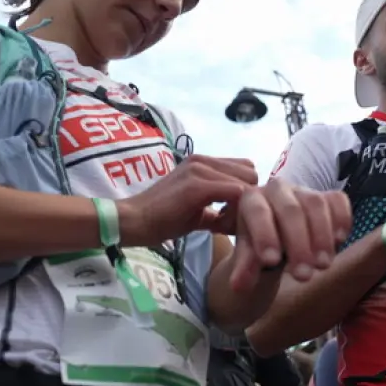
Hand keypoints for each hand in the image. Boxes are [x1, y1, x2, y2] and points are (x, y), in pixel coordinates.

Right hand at [117, 154, 257, 246]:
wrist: (135, 221)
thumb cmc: (163, 218)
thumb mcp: (197, 209)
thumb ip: (219, 208)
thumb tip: (241, 218)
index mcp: (203, 162)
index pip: (244, 168)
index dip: (245, 192)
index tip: (232, 214)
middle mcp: (203, 159)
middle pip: (250, 172)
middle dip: (248, 197)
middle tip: (230, 219)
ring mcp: (200, 169)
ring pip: (246, 182)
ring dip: (242, 205)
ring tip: (224, 223)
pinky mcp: (197, 185)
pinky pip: (236, 193)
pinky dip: (234, 212)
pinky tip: (219, 226)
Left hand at [226, 177, 350, 292]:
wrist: (279, 236)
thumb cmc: (261, 245)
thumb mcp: (250, 258)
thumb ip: (246, 269)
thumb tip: (237, 287)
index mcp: (252, 199)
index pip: (258, 212)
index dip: (265, 235)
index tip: (271, 262)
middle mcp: (277, 189)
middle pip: (290, 210)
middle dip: (298, 244)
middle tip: (303, 276)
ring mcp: (304, 190)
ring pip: (316, 204)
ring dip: (322, 236)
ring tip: (323, 266)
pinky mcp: (328, 196)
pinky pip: (338, 201)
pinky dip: (342, 219)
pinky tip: (340, 241)